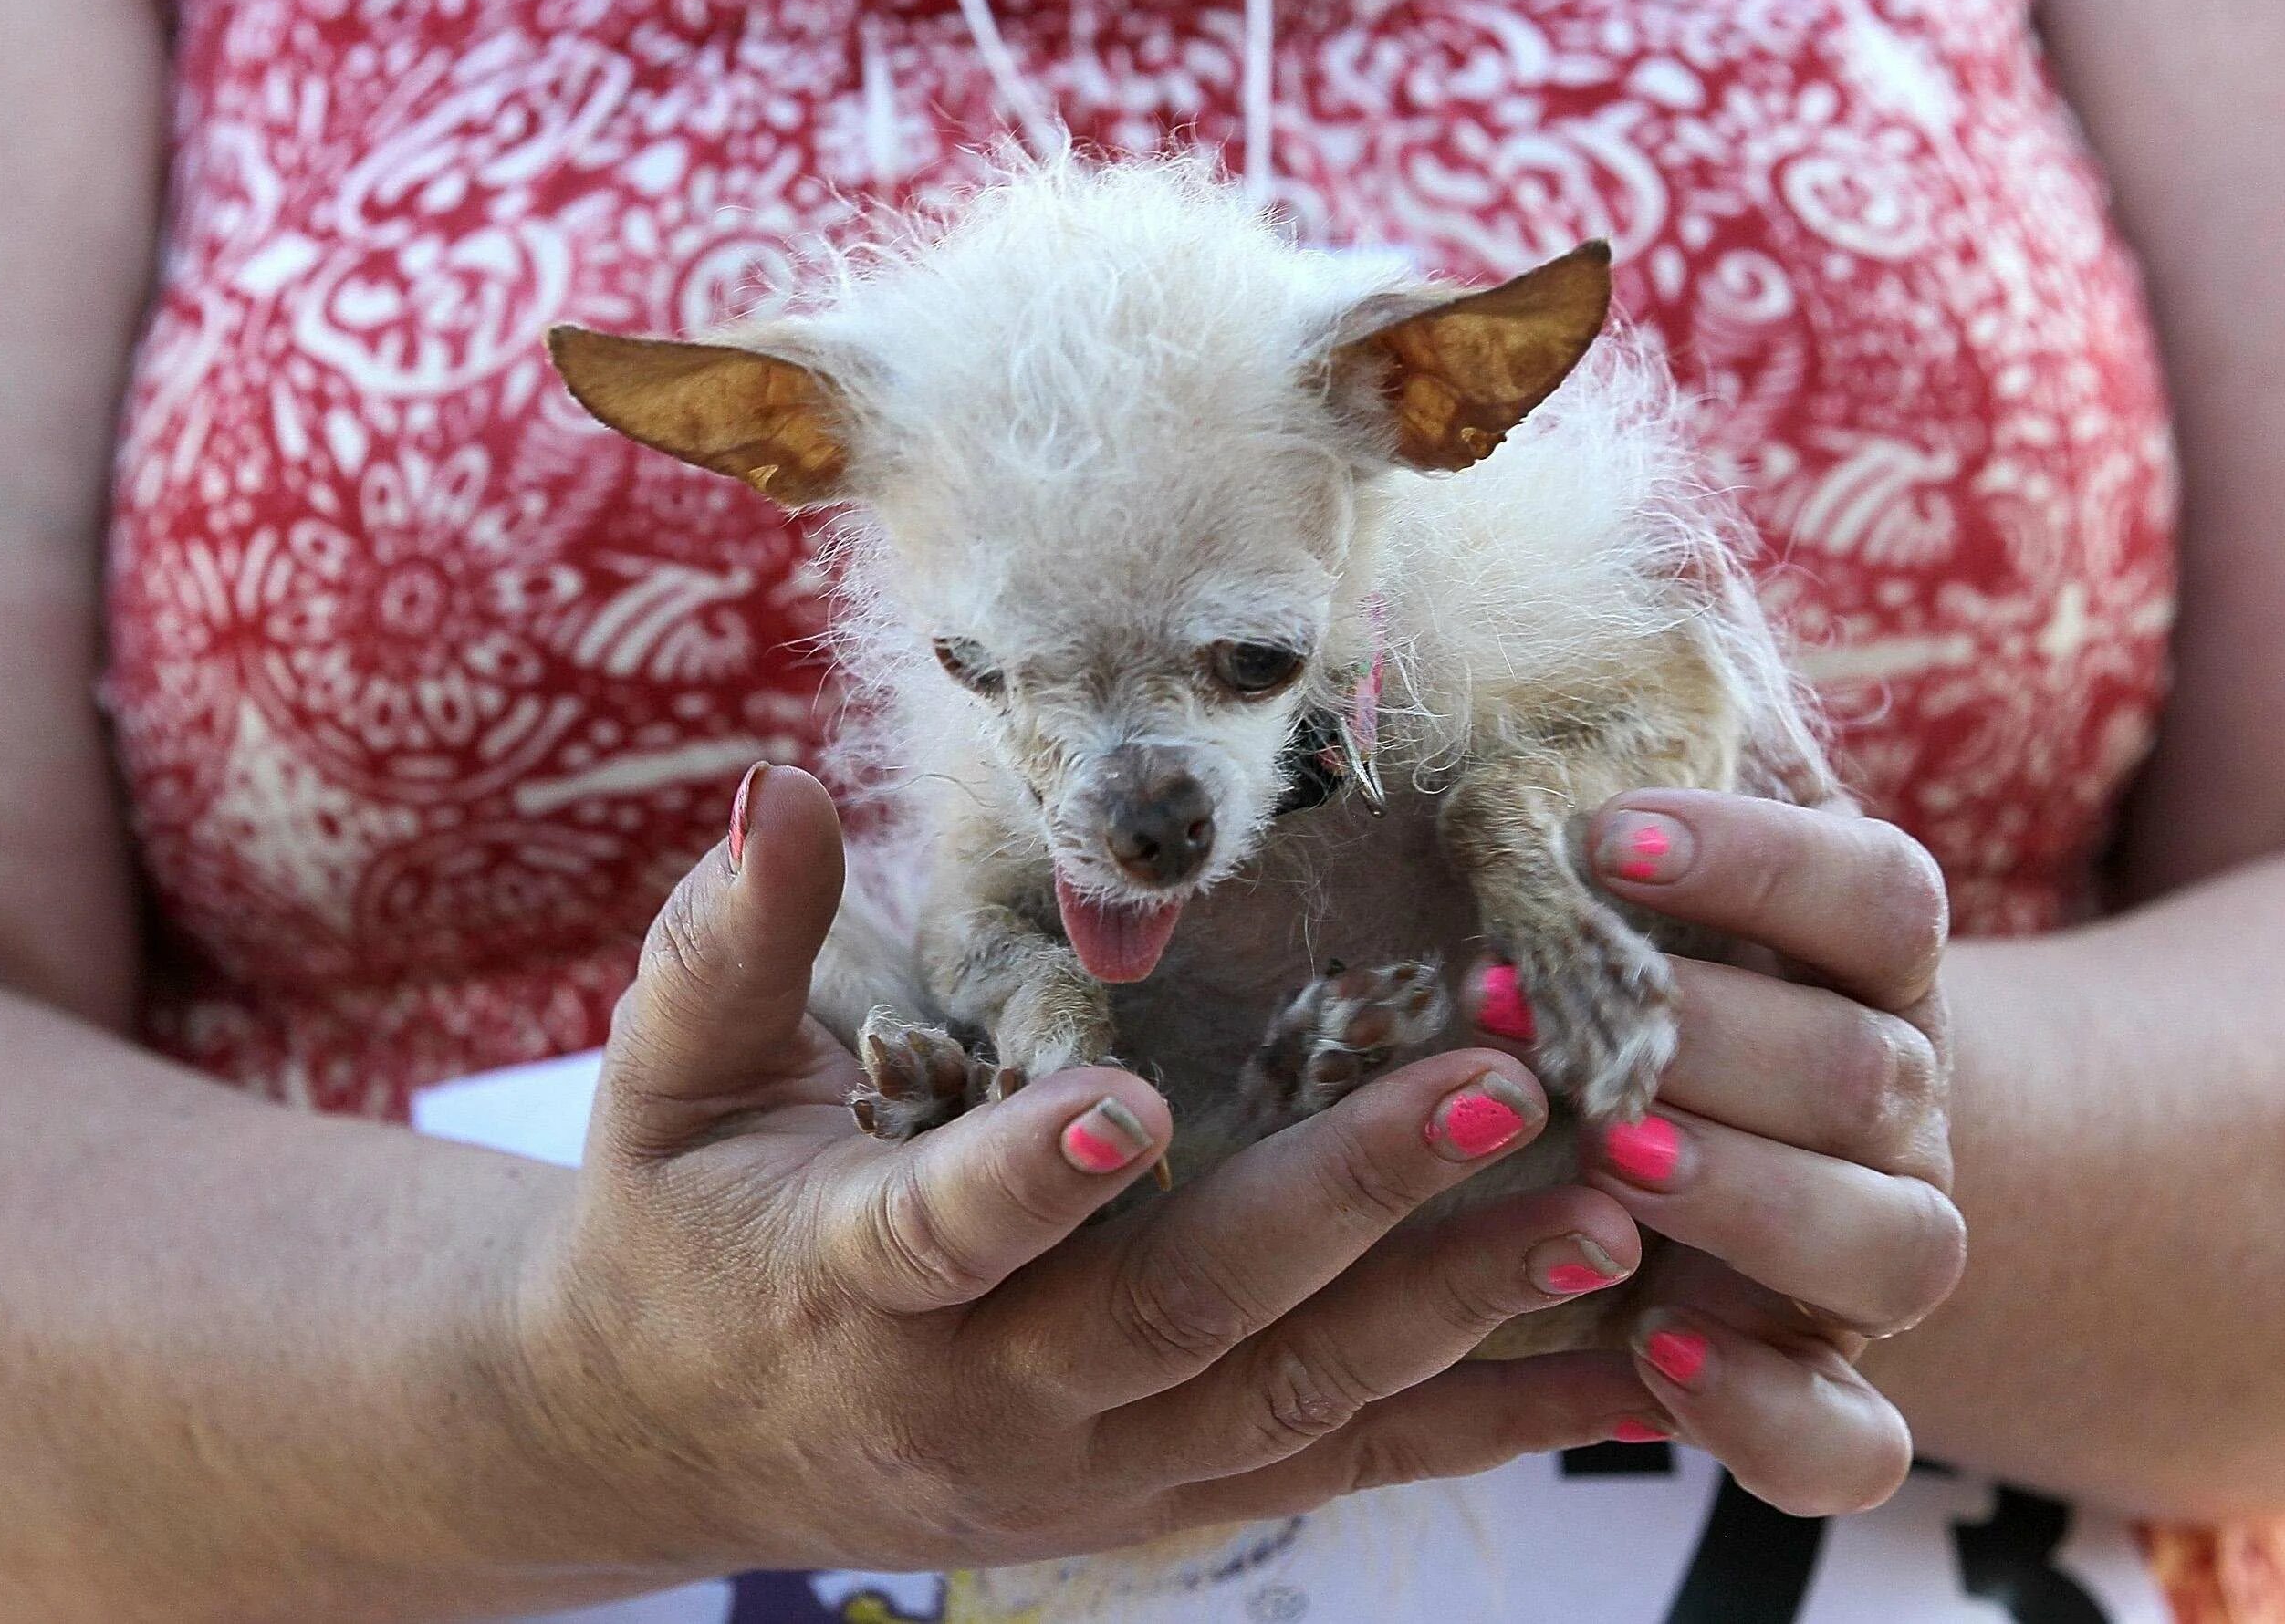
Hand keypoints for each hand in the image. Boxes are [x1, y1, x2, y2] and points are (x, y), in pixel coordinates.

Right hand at [500, 763, 1654, 1577]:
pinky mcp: (1166, 1495)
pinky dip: (1480, 1422)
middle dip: (1337, 1207)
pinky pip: (1341, 1466)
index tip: (1123, 1104)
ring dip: (1450, 1313)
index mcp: (846, 1285)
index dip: (1025, 1181)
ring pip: (1289, 1402)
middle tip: (1490, 1091)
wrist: (677, 1441)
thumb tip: (778, 788)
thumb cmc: (681, 1229)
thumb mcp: (664, 1083)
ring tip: (1605, 1216)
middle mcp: (983, 1398)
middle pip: (1173, 1315)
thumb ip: (727, 945)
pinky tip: (1621, 1376)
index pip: (940, 1235)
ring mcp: (1091, 1470)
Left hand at [1468, 788, 1965, 1515]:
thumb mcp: (1636, 896)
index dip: (1763, 864)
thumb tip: (1589, 653)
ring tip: (1611, 1159)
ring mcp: (1879, 1253)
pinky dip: (1769, 1413)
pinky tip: (1655, 1359)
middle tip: (1534, 1012)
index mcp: (1871, 971)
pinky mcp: (1835, 1390)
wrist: (1728, 1152)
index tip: (1604, 838)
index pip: (1885, 896)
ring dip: (1750, 1200)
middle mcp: (1902, 1109)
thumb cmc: (1645, 992)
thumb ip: (1630, 807)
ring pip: (1898, 1244)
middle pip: (1874, 1070)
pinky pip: (1857, 1440)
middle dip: (1708, 1038)